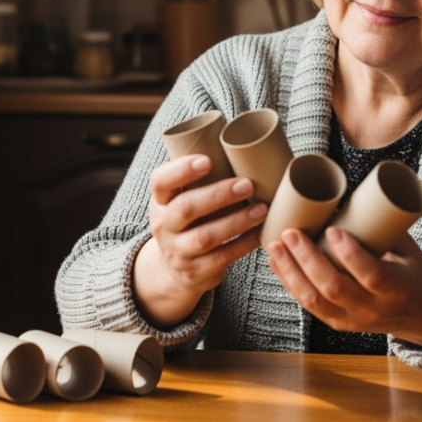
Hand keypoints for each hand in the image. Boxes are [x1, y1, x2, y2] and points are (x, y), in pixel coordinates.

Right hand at [133, 154, 266, 327]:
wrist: (176, 268)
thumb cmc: (191, 221)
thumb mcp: (183, 199)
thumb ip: (202, 180)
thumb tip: (250, 149)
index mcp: (160, 201)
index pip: (160, 182)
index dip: (181, 170)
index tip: (207, 160)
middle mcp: (163, 226)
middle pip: (185, 209)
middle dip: (218, 195)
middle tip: (247, 184)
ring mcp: (177, 251)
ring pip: (205, 237)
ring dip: (236, 221)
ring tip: (261, 209)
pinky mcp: (195, 272)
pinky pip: (221, 258)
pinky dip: (243, 245)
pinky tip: (259, 233)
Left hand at [265, 227, 421, 349]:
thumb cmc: (413, 270)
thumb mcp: (408, 249)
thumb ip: (381, 228)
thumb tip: (352, 191)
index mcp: (398, 288)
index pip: (372, 275)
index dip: (350, 254)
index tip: (331, 229)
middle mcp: (374, 308)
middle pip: (335, 288)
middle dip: (307, 260)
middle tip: (291, 232)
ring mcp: (354, 320)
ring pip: (315, 301)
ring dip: (291, 272)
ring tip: (275, 246)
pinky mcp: (338, 323)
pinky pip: (309, 306)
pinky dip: (289, 283)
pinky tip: (277, 263)